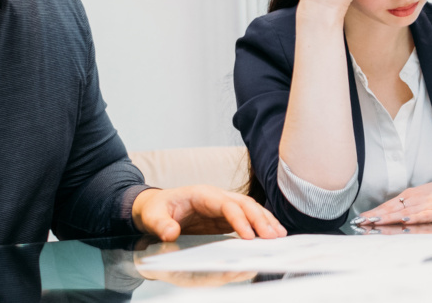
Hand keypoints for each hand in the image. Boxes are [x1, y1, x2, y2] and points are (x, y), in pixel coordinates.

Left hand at [131, 185, 287, 240]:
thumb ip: (161, 224)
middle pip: (244, 204)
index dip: (239, 219)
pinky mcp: (225, 216)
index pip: (226, 204)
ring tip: (279, 235)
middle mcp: (216, 197)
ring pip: (250, 209)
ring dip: (265, 221)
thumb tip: (170, 233)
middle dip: (260, 219)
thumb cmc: (156, 209)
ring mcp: (223, 205)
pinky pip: (247, 218)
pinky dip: (260, 225)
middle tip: (273, 237)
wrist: (156, 207)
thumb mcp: (152, 216)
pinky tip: (271, 234)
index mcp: (202, 194)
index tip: (248, 235)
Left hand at [354, 173, 431, 225]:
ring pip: (402, 212)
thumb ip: (408, 205)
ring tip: (374, 222)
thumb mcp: (421, 197)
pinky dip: (412, 218)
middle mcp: (413, 199)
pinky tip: (403, 220)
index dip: (373, 212)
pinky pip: (422, 215)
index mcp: (409, 196)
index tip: (359, 219)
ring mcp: (424, 204)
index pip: (387, 206)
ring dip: (387, 218)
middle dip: (374, 216)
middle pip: (390, 209)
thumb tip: (393, 214)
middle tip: (359, 222)